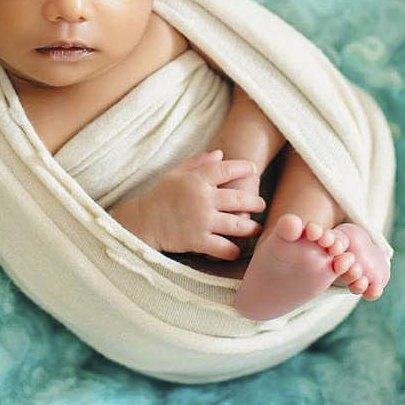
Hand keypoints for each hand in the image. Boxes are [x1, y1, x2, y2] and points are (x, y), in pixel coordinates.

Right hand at [137, 149, 264, 259]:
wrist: (143, 221)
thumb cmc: (160, 195)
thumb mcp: (176, 173)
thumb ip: (198, 163)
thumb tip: (220, 154)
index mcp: (196, 180)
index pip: (226, 169)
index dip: (243, 167)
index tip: (254, 169)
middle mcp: (202, 199)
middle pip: (239, 198)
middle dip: (255, 201)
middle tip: (261, 204)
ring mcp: (202, 220)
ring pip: (237, 224)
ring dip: (251, 227)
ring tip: (256, 228)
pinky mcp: (198, 241)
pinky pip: (223, 247)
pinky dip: (233, 250)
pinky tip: (236, 249)